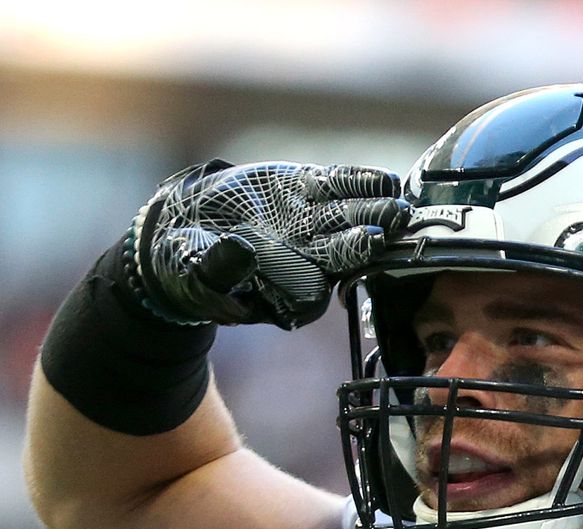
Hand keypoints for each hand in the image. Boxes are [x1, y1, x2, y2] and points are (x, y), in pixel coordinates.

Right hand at [126, 159, 407, 328]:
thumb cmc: (188, 264)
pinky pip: (339, 186)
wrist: (185, 226)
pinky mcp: (306, 190)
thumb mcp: (194, 272)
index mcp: (283, 293)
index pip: (310, 294)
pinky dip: (360, 183)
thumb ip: (219, 269)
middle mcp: (307, 261)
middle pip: (342, 258)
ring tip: (396, 206)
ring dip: (374, 213)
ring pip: (350, 220)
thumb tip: (241, 252)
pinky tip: (384, 181)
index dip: (321, 283)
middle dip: (362, 247)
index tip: (322, 282)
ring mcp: (312, 224)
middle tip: (383, 236)